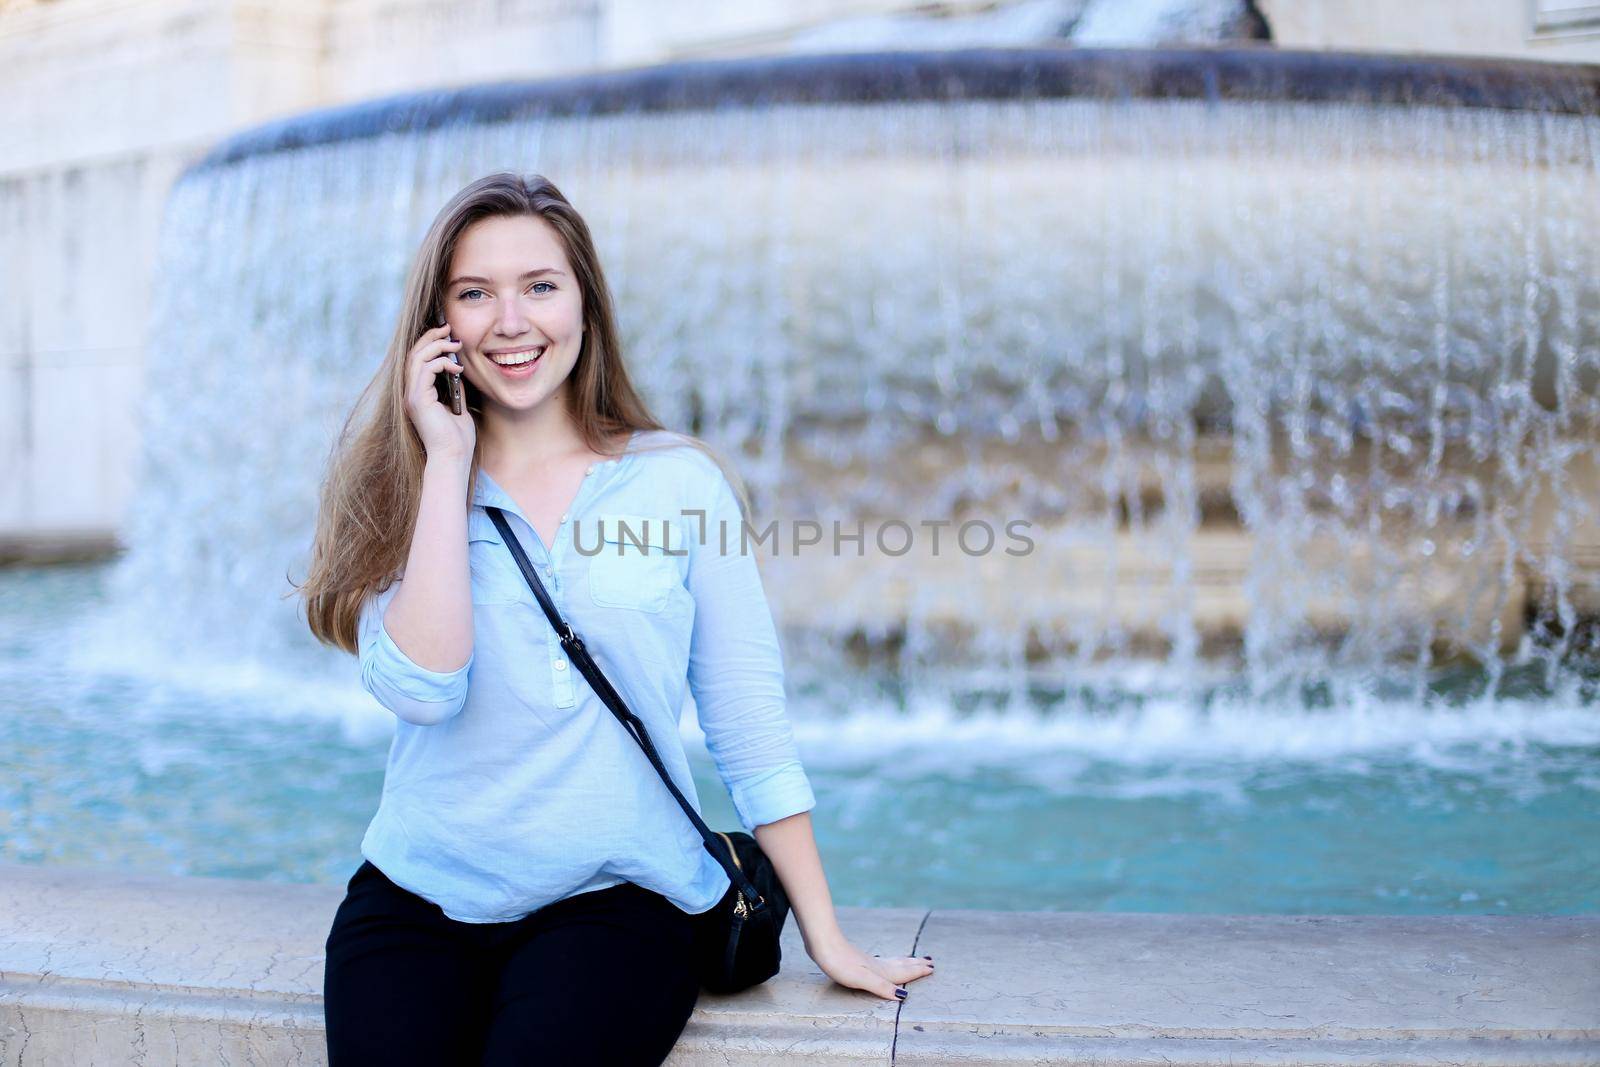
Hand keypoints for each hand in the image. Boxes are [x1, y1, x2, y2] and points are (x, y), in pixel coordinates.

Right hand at [404, 324, 474, 460]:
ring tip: (455, 344)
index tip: (447, 335)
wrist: (453, 457)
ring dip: (437, 346)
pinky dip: (441, 362)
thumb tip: (458, 371)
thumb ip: (453, 389)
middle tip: (448, 329)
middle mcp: (410, 394)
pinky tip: (456, 367)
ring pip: (417, 358)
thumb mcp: (457, 407)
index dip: (429, 344)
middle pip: (414, 355)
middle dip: (431, 338)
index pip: (417, 362)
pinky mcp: (418, 399)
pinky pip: (425, 369)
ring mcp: (411, 396)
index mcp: (418, 395)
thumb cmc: (457, 439)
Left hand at [808, 936, 934, 1000]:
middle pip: (900, 965)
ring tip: (914, 959)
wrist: (823, 943)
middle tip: (930, 962)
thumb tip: (903, 997)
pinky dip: (890, 961)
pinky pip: (882, 961)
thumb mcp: (861, 978)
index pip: (903, 973)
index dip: (917, 971)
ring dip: (905, 961)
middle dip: (915, 965)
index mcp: (880, 971)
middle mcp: (876, 965)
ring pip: (892, 962)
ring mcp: (867, 961)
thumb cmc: (840, 963)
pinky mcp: (857, 959)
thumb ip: (882, 986)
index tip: (932, 968)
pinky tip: (884, 962)